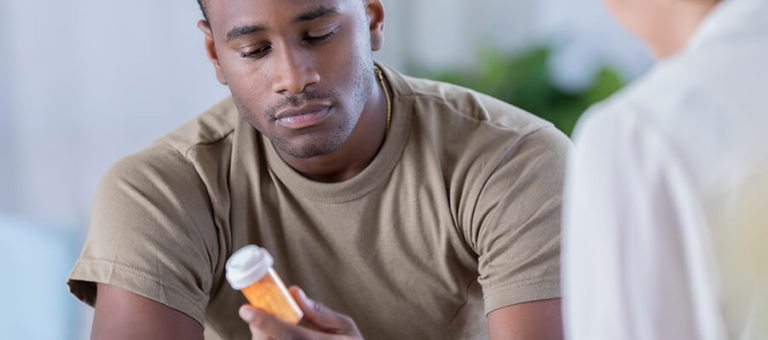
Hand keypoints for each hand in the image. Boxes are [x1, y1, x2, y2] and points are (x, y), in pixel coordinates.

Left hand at [239, 286, 363, 339]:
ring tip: (267, 327)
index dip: (265, 321)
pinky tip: (273, 336)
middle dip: (260, 328)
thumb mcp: (345, 327)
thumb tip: (294, 292)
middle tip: (257, 313)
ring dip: (262, 336)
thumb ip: (319, 312)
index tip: (246, 309)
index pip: (288, 334)